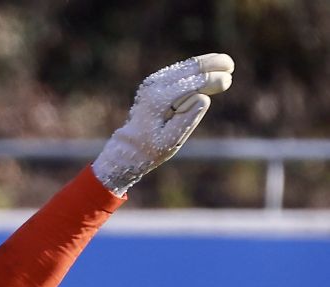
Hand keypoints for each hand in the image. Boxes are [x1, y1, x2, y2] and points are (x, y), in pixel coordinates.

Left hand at [92, 54, 234, 195]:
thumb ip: (186, 120)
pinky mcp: (154, 83)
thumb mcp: (170, 142)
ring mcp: (153, 82)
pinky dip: (195, 69)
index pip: (191, 83)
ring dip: (205, 64)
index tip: (228, 80)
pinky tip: (208, 68)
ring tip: (225, 63)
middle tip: (231, 65)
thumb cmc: (151, 149)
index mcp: (158, 100)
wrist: (129, 148)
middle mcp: (154, 86)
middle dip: (211, 65)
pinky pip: (179, 71)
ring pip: (184, 67)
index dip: (211, 80)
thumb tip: (203, 97)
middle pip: (188, 69)